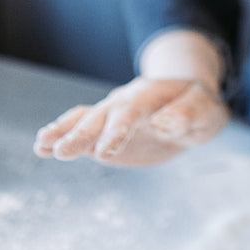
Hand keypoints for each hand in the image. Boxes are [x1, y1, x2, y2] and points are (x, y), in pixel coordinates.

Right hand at [33, 75, 229, 168]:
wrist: (188, 100)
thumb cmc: (200, 106)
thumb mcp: (206, 110)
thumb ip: (188, 115)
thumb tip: (164, 124)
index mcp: (151, 96)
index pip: (131, 113)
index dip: (117, 131)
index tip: (104, 153)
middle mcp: (125, 102)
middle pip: (102, 116)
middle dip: (82, 134)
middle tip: (62, 152)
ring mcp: (112, 115)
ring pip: (85, 120)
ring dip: (65, 132)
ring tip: (42, 145)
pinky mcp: (105, 131)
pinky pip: (81, 130)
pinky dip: (62, 135)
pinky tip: (43, 147)